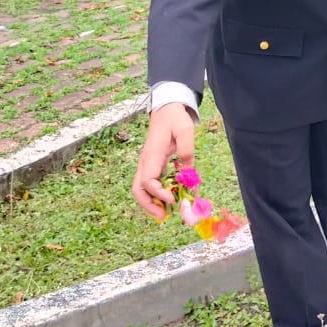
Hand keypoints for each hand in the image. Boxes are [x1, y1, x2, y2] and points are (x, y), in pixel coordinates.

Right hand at [132, 103, 196, 218]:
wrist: (166, 109)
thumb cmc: (175, 118)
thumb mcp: (185, 129)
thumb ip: (187, 149)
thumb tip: (188, 170)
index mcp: (152, 154)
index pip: (148, 180)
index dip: (159, 193)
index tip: (173, 199)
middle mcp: (146, 162)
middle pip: (138, 189)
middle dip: (149, 206)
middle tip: (164, 216)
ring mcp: (147, 164)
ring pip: (141, 189)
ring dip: (151, 203)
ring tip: (167, 213)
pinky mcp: (152, 165)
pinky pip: (149, 184)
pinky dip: (156, 195)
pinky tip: (169, 200)